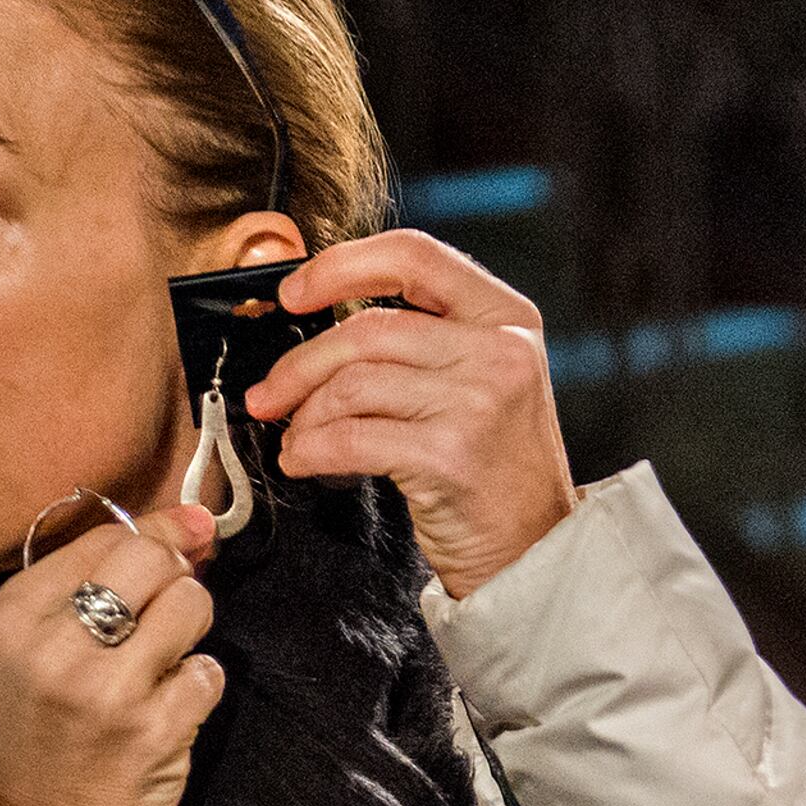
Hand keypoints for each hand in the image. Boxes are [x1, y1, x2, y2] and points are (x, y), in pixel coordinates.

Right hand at [0, 501, 226, 805]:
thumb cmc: (54, 727)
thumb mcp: (46, 644)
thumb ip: (107, 576)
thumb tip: (194, 519)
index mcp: (13, 615)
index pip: (108, 537)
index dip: (152, 543)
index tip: (158, 570)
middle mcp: (50, 648)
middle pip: (151, 560)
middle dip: (173, 581)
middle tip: (157, 624)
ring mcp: (101, 692)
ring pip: (189, 604)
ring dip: (190, 633)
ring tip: (161, 667)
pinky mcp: (151, 731)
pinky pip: (208, 670)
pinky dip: (199, 685)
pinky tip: (169, 710)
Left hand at [245, 229, 578, 599]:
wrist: (535, 550)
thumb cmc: (495, 467)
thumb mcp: (483, 379)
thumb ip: (425, 337)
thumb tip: (319, 313)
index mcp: (507, 317)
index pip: (412, 255)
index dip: (340, 266)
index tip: (293, 293)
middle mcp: (500, 351)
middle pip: (367, 328)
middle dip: (300, 364)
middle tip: (270, 393)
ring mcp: (478, 403)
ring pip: (352, 384)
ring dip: (305, 414)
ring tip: (297, 435)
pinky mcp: (449, 456)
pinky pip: (349, 438)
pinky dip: (309, 449)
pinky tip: (303, 460)